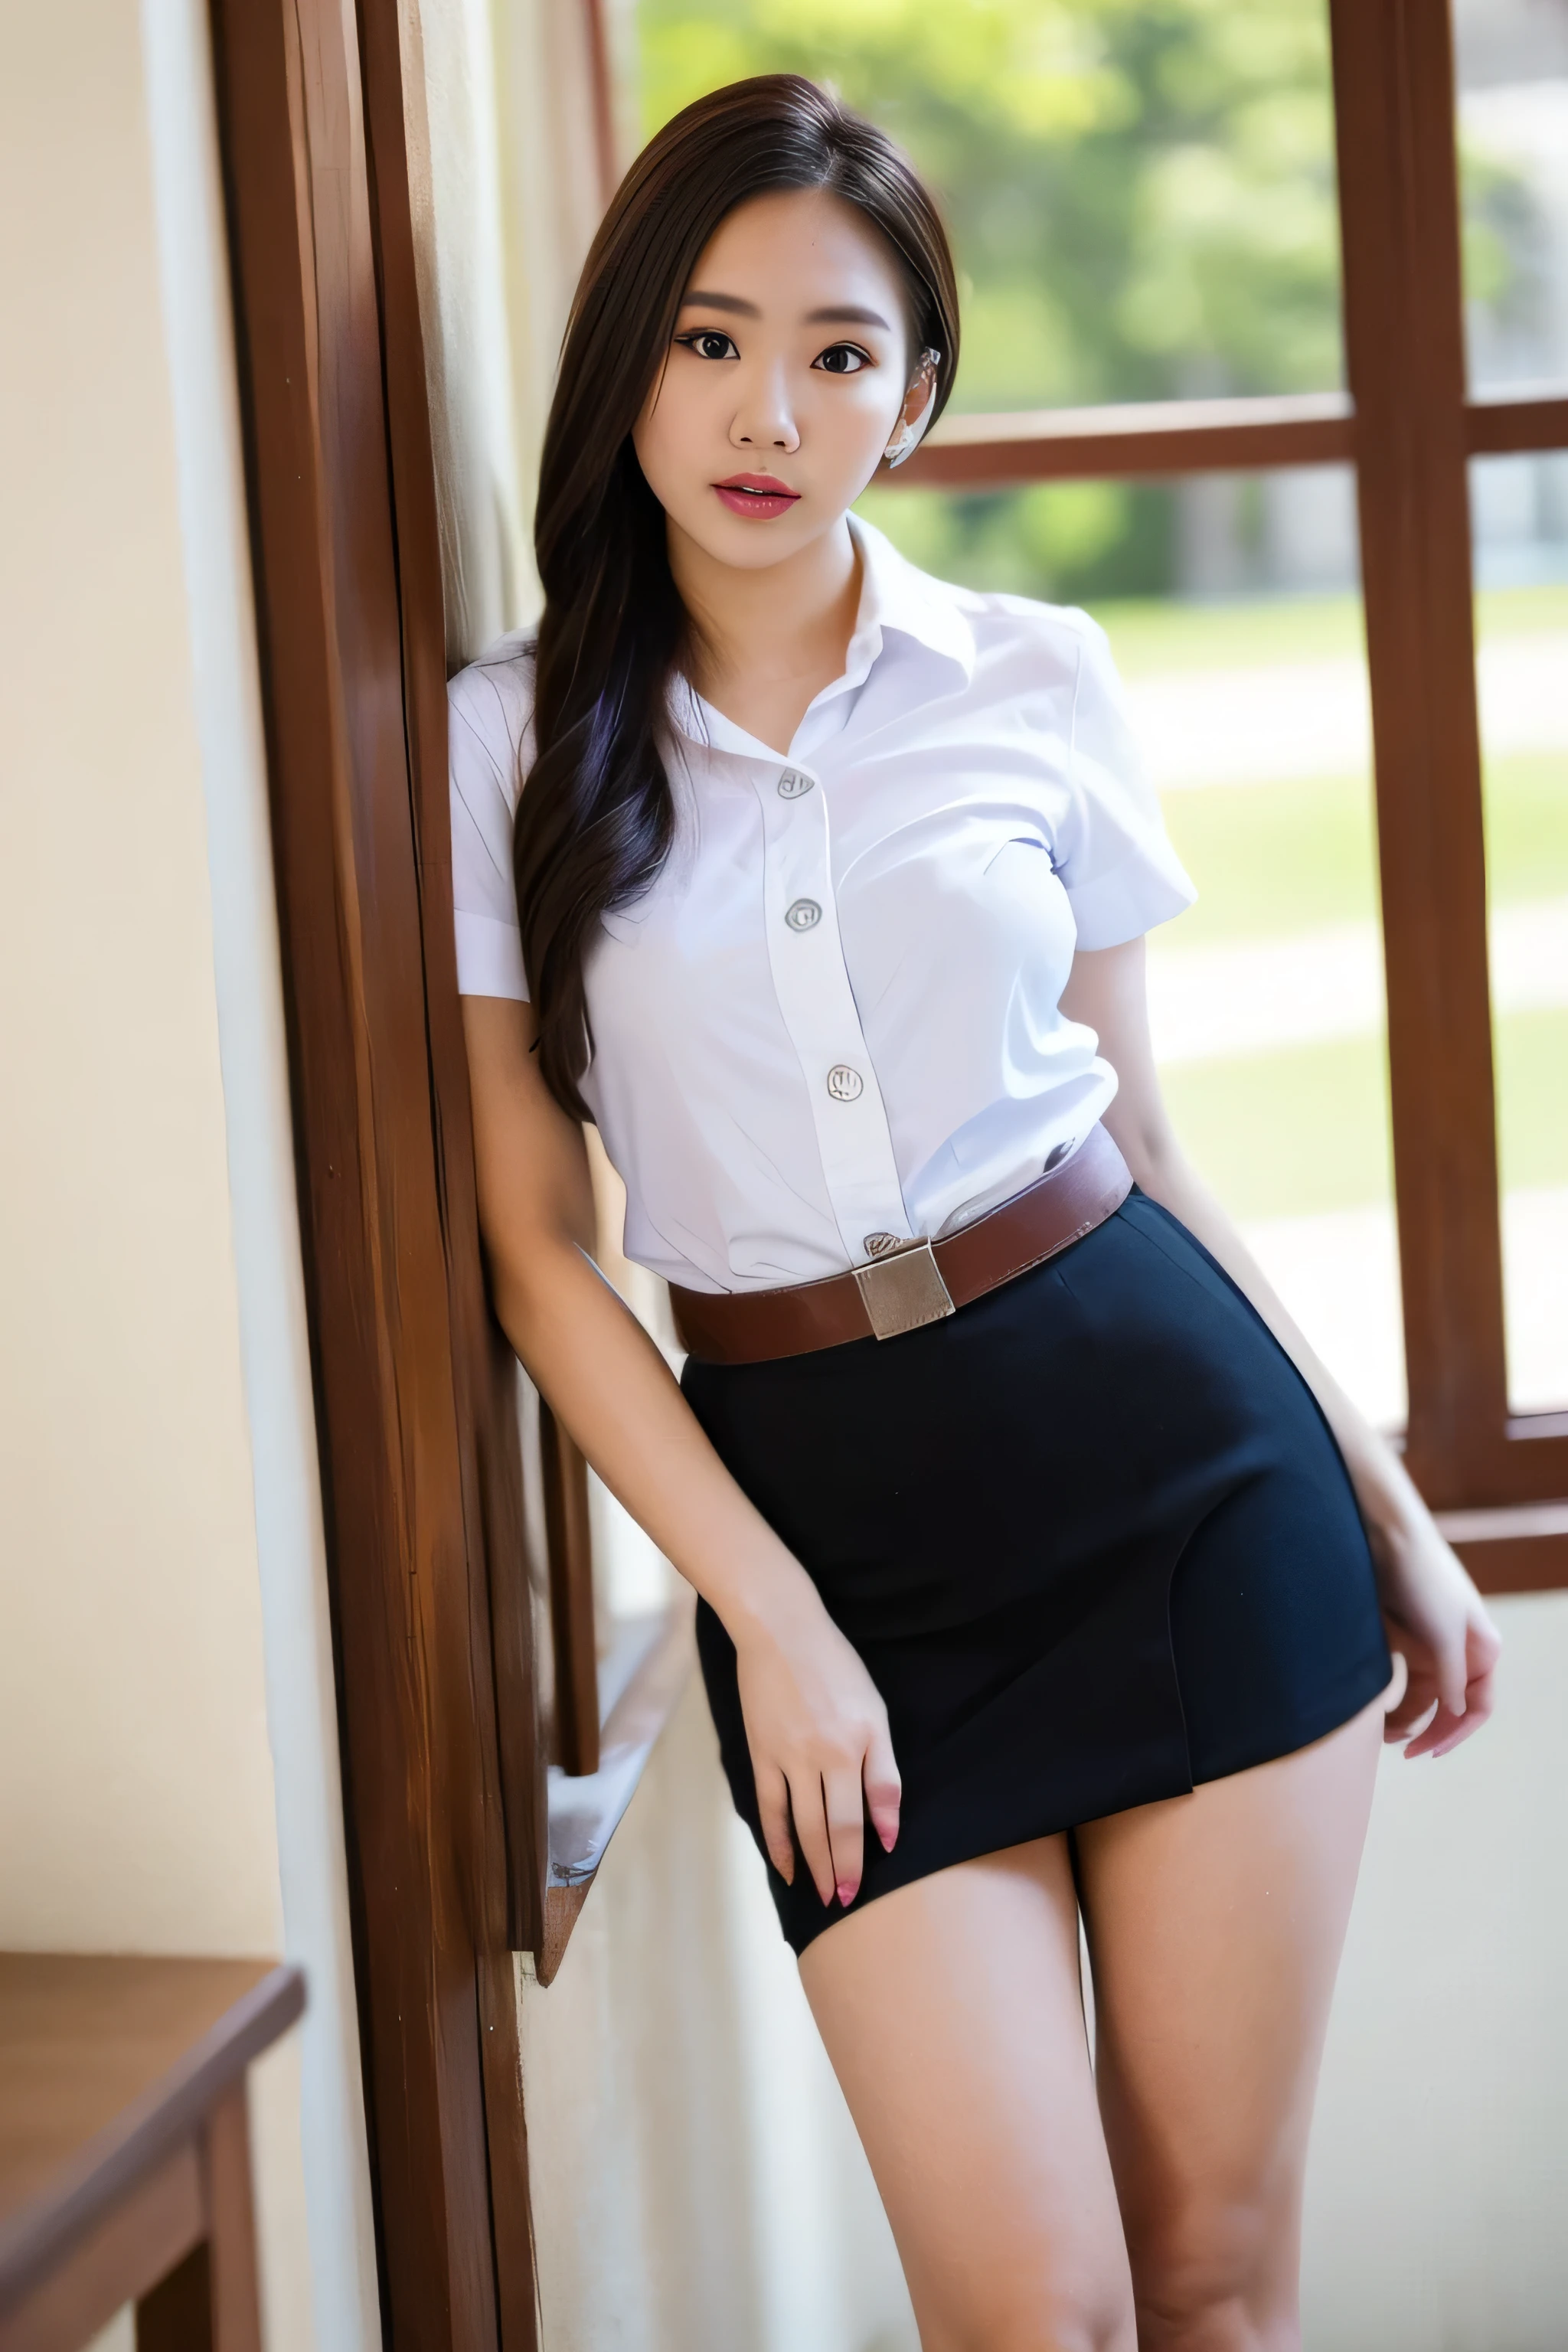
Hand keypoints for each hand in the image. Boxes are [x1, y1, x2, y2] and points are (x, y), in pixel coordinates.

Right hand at [731, 1583, 900, 1909]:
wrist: (781, 1631)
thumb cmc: (836, 1666)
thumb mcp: (874, 1709)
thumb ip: (883, 1767)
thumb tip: (887, 1825)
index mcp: (861, 1743)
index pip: (875, 1807)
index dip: (877, 1840)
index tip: (879, 1865)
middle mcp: (827, 1756)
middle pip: (838, 1826)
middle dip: (844, 1868)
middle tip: (846, 1900)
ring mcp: (790, 1758)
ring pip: (805, 1826)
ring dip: (816, 1864)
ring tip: (823, 1893)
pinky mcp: (762, 1756)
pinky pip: (770, 1810)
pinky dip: (778, 1843)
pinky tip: (787, 1867)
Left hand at [1368, 1504, 1501, 1757]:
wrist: (1387, 1533)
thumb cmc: (1423, 1579)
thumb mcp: (1443, 1634)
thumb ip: (1452, 1676)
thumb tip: (1457, 1710)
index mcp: (1482, 1649)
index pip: (1478, 1706)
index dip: (1455, 1732)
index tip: (1427, 1752)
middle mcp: (1460, 1650)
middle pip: (1449, 1705)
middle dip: (1428, 1729)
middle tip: (1400, 1750)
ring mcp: (1430, 1643)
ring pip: (1422, 1694)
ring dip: (1405, 1716)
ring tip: (1380, 1733)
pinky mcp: (1403, 1634)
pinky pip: (1401, 1676)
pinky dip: (1390, 1694)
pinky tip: (1374, 1707)